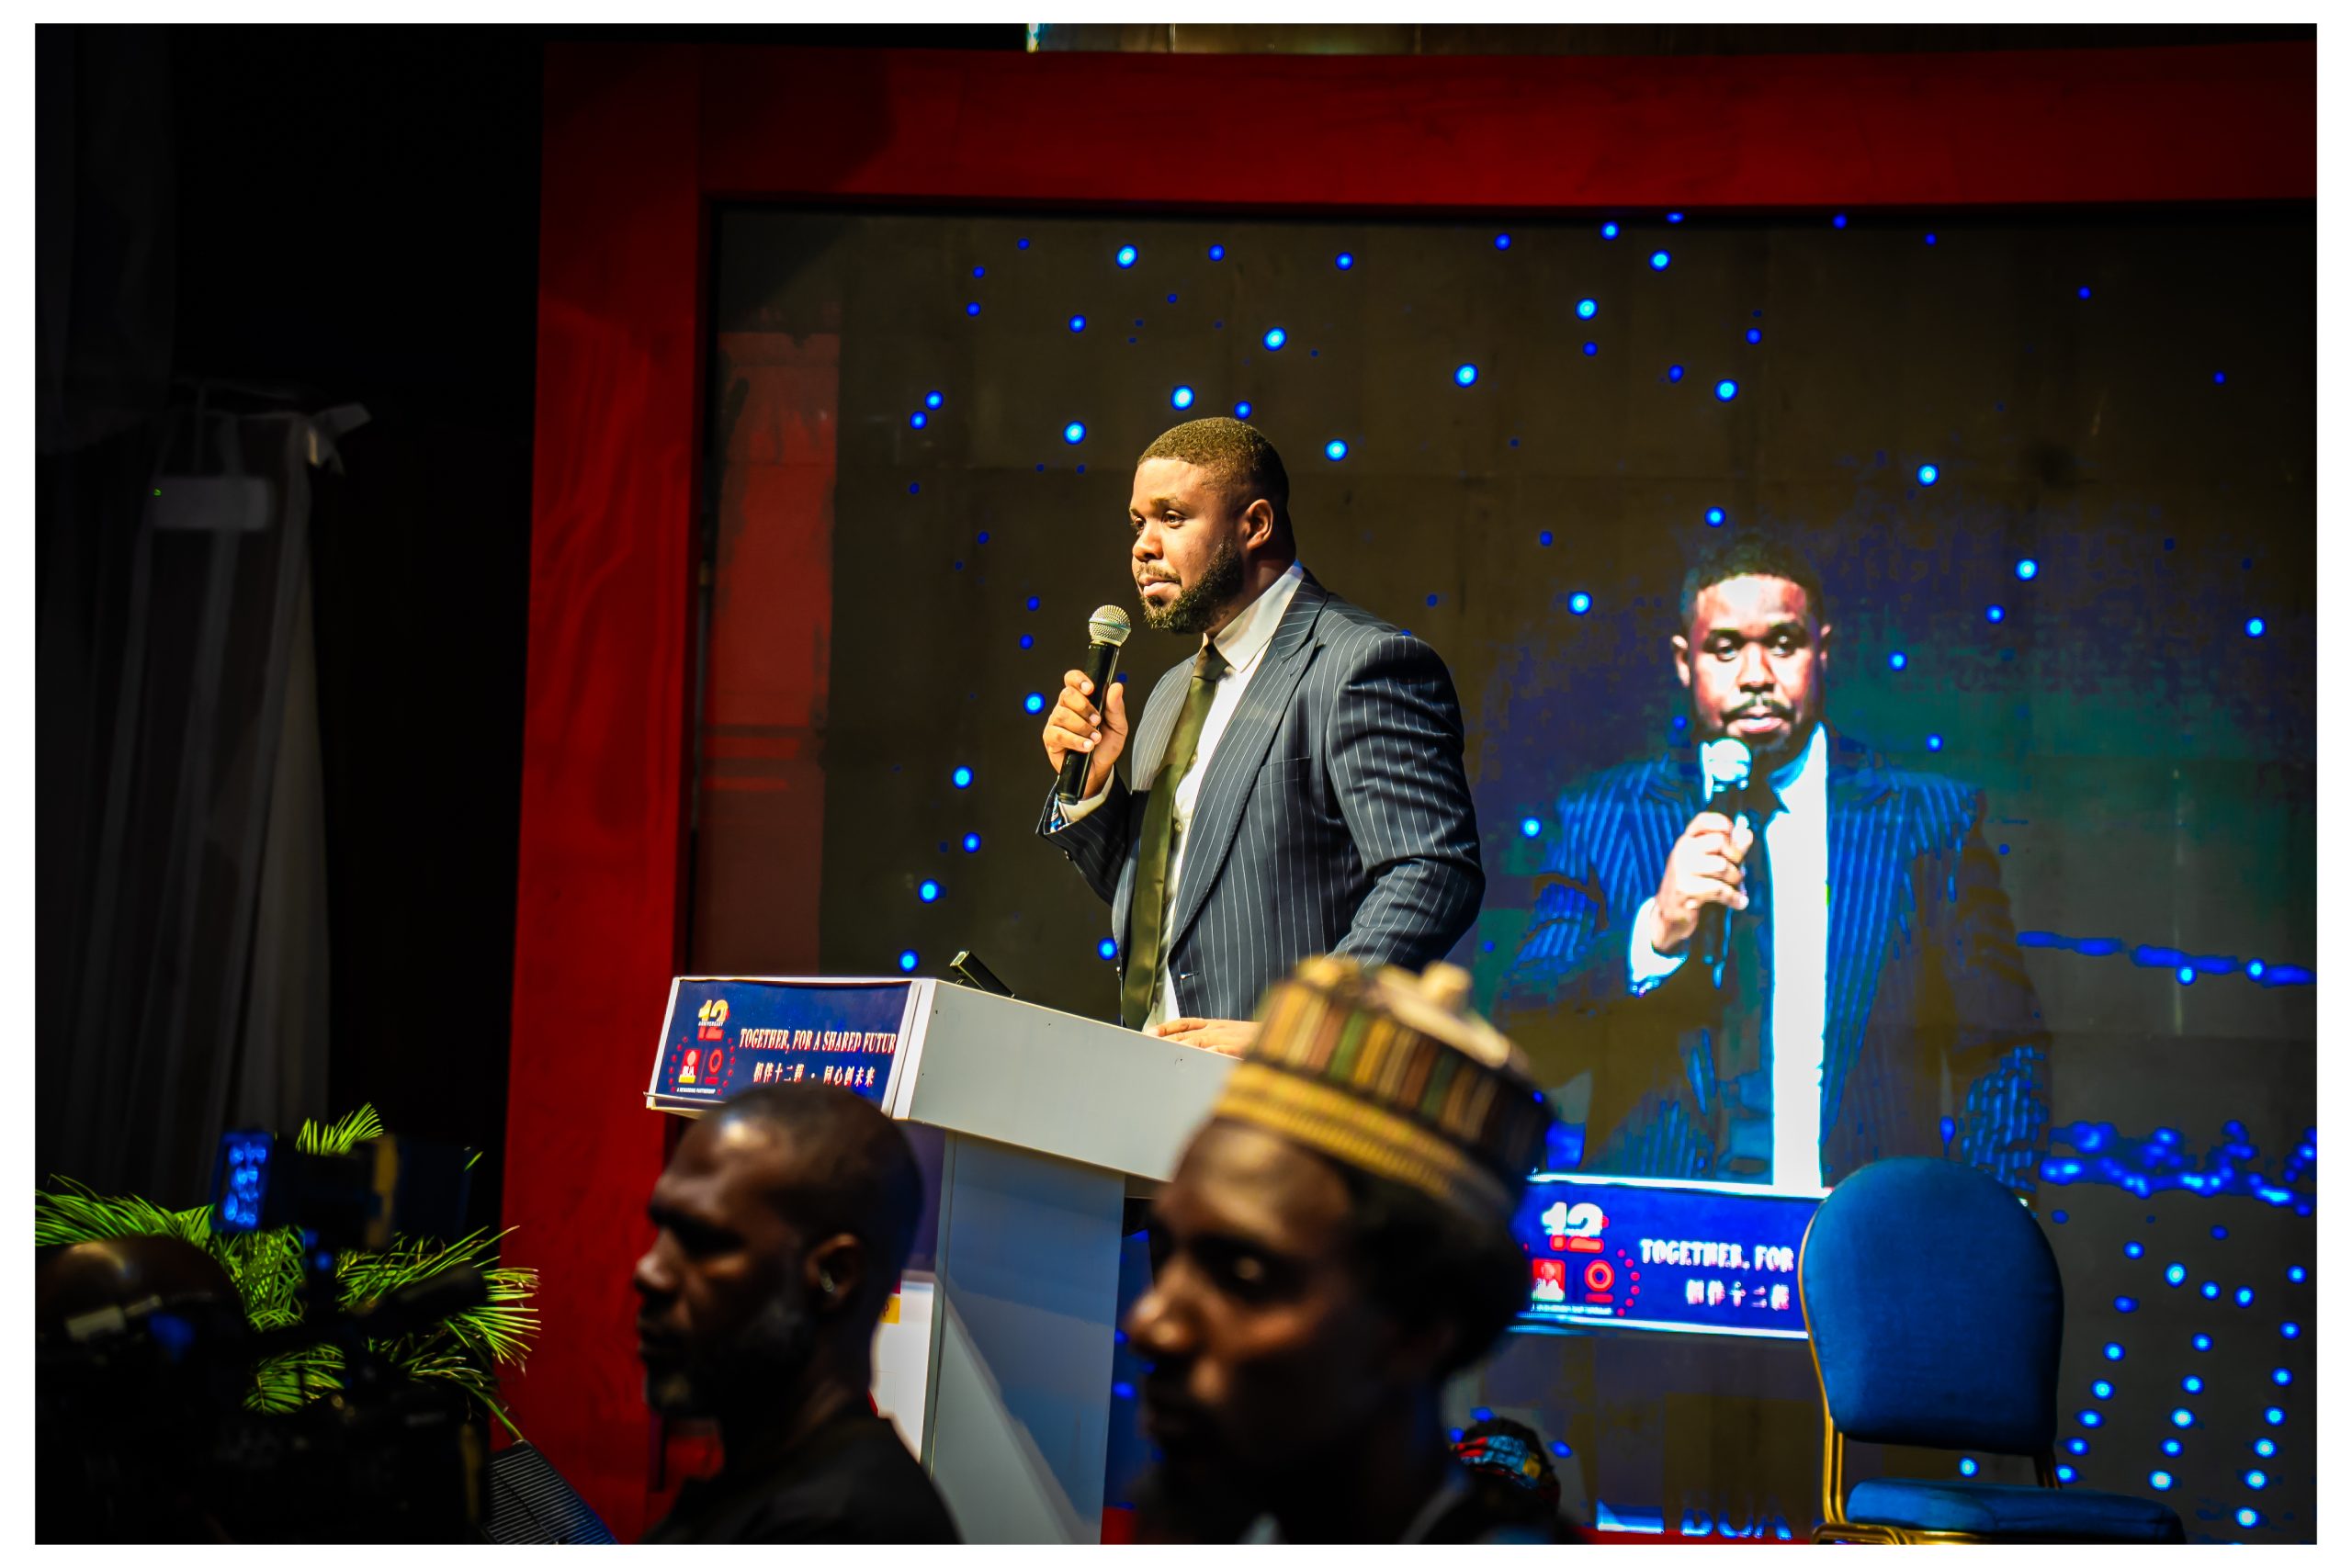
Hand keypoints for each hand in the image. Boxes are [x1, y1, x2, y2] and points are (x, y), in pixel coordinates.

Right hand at [1043, 668, 1128, 797]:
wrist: (1100, 770)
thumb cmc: (1106, 746)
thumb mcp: (1118, 726)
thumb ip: (1116, 707)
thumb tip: (1116, 686)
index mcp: (1081, 700)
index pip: (1072, 679)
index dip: (1078, 680)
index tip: (1090, 689)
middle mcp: (1066, 708)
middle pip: (1066, 694)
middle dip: (1084, 707)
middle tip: (1097, 721)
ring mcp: (1056, 723)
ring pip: (1062, 714)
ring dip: (1082, 727)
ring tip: (1095, 739)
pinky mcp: (1051, 739)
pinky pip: (1058, 734)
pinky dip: (1075, 740)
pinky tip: (1086, 746)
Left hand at [1147, 1017, 1255, 1056]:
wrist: (1281, 1034)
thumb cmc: (1253, 1040)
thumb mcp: (1229, 1034)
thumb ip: (1210, 1038)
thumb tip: (1188, 1046)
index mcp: (1215, 1025)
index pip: (1185, 1023)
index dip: (1166, 1027)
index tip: (1150, 1032)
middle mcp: (1218, 1029)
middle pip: (1186, 1034)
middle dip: (1167, 1039)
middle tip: (1150, 1044)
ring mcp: (1228, 1038)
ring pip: (1199, 1041)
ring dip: (1181, 1046)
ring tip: (1166, 1052)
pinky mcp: (1240, 1048)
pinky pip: (1223, 1050)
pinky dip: (1211, 1052)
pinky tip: (1200, 1056)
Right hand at [1646, 811, 1757, 955]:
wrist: (1668, 917)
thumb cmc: (1694, 887)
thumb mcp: (1709, 864)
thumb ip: (1729, 849)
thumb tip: (1747, 833)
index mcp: (1686, 841)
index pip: (1704, 820)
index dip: (1724, 824)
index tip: (1734, 838)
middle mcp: (1682, 851)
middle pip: (1719, 841)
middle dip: (1737, 858)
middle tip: (1739, 871)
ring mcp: (1682, 870)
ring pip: (1721, 865)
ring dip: (1736, 879)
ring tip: (1738, 888)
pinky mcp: (1686, 890)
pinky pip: (1719, 889)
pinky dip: (1734, 897)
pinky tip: (1740, 902)